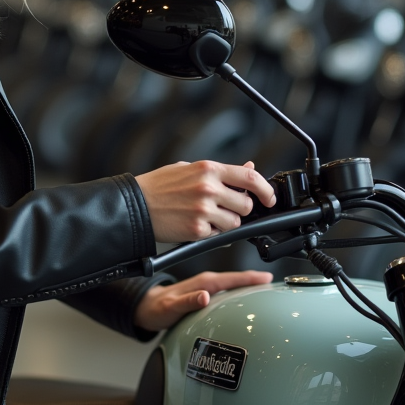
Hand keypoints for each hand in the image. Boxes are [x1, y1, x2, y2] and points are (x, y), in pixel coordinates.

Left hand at [134, 270, 273, 331]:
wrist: (147, 308)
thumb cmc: (158, 308)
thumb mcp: (171, 307)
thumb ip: (188, 301)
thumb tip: (205, 297)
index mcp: (202, 283)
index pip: (231, 278)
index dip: (250, 278)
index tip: (267, 278)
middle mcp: (206, 284)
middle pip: (236, 280)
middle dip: (256, 281)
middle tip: (276, 286)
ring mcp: (207, 289)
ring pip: (233, 285)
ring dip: (249, 287)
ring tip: (266, 293)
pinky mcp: (206, 295)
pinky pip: (227, 292)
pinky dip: (238, 293)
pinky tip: (245, 300)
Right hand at [135, 160, 275, 242]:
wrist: (135, 206)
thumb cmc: (159, 186)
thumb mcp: (189, 169)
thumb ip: (221, 171)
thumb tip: (250, 168)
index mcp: (208, 169)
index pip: (250, 178)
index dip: (265, 190)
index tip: (269, 198)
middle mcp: (208, 188)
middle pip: (245, 204)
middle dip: (241, 209)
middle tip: (226, 208)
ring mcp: (203, 210)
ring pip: (235, 222)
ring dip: (227, 223)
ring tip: (208, 216)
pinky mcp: (197, 230)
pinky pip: (218, 235)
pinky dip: (212, 233)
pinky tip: (196, 224)